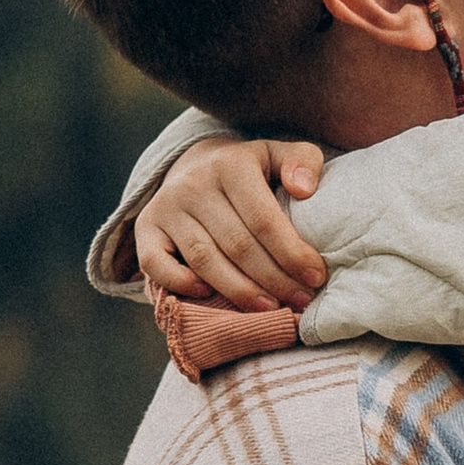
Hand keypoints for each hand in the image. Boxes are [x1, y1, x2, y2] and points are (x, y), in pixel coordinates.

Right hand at [135, 139, 328, 314]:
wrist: (195, 164)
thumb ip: (303, 161)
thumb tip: (303, 189)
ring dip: (239, 290)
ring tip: (270, 308)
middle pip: (237, 245)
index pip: (264, 219)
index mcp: (231, 166)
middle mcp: (194, 184)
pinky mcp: (146, 228)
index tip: (316, 277)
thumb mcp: (278, 156)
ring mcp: (166, 207)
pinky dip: (180, 283)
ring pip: (204, 259)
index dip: (292, 253)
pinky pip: (155, 263)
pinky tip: (208, 296)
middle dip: (274, 279)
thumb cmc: (250, 171)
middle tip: (300, 301)